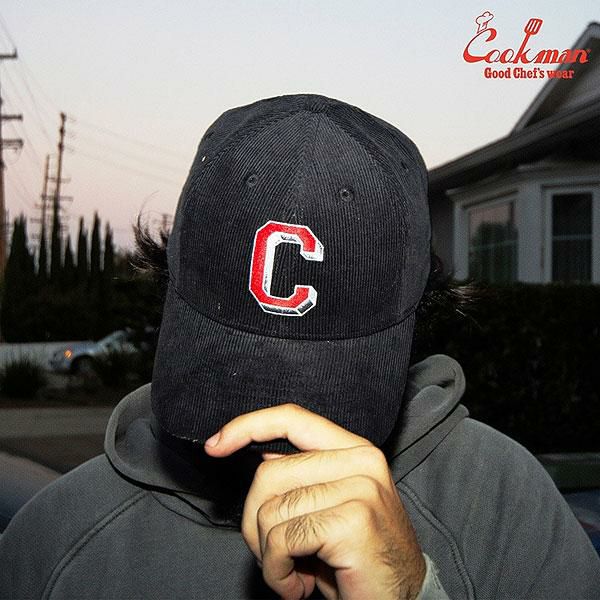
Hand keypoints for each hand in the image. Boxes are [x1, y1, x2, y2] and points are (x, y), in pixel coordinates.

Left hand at [204, 404, 425, 599]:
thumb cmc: (356, 558)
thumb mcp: (330, 506)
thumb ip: (302, 475)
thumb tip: (259, 452)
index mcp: (354, 449)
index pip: (293, 418)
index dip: (247, 426)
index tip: (214, 445)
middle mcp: (361, 460)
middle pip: (269, 474)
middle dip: (254, 523)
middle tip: (274, 556)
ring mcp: (360, 487)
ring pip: (271, 510)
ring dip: (268, 555)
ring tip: (292, 574)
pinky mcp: (354, 520)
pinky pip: (283, 540)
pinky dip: (277, 573)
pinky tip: (299, 588)